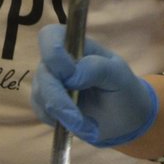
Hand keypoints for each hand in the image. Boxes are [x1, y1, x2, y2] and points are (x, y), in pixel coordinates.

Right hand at [32, 25, 158, 146]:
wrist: (123, 120)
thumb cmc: (123, 91)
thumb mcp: (119, 76)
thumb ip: (98, 68)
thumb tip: (70, 76)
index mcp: (76, 46)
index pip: (50, 36)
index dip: (54, 54)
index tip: (70, 76)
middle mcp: (58, 61)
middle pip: (43, 73)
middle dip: (59, 101)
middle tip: (79, 121)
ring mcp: (49, 82)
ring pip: (40, 96)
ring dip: (64, 116)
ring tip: (89, 127)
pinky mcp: (45, 103)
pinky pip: (42, 112)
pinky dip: (60, 123)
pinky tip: (80, 126)